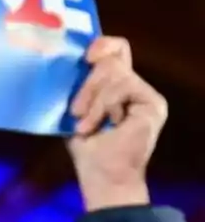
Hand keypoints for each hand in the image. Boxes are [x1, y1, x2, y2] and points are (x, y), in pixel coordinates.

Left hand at [68, 36, 166, 210]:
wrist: (101, 176)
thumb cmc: (87, 149)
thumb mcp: (76, 112)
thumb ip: (79, 88)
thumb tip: (68, 63)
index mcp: (116, 86)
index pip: (117, 51)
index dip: (103, 45)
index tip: (86, 56)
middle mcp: (134, 87)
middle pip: (112, 61)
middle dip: (88, 84)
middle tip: (76, 110)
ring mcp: (146, 95)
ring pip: (115, 73)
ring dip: (93, 99)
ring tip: (85, 123)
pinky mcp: (154, 103)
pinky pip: (124, 86)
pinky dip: (104, 105)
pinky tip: (96, 124)